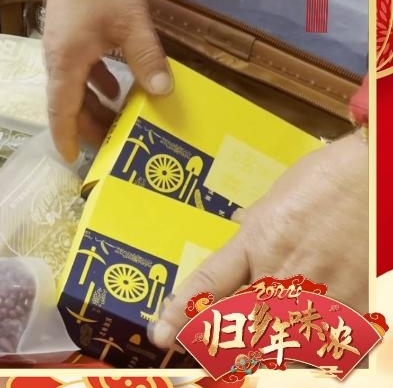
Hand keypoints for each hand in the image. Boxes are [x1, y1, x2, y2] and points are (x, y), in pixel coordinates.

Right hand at [39, 0, 172, 160]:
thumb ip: (146, 60)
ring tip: (119, 122)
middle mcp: (57, 61)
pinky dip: (96, 84)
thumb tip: (163, 94)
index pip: (61, 113)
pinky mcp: (68, 34)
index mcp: (66, 65)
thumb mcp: (131, 23)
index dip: (68, 139)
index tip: (76, 162)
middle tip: (114, 147)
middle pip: (68, 105)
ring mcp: (61, 47)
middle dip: (89, 127)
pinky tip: (118, 87)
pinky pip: (79, 71)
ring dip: (94, 106)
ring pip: (74, 88)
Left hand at [149, 133, 368, 349]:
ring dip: (272, 349)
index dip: (179, 312)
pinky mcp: (357, 309)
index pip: (207, 285)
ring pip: (284, 345)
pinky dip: (318, 352)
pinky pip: (330, 348)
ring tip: (272, 342)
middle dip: (225, 343)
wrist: (378, 177)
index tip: (160, 334)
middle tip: (217, 353)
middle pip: (240, 326)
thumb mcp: (277, 199)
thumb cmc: (327, 180)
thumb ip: (257, 225)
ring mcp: (319, 296)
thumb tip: (241, 226)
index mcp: (256, 243)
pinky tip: (314, 343)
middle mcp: (282, 273)